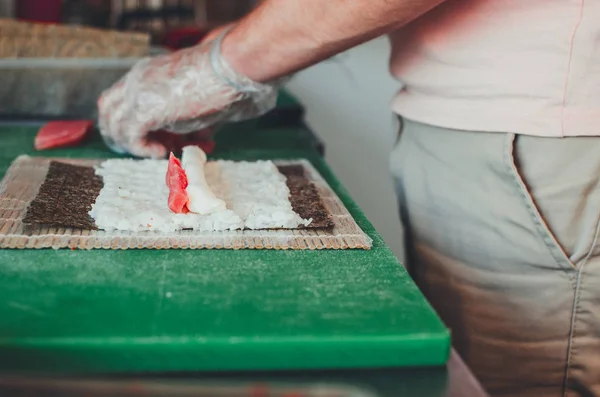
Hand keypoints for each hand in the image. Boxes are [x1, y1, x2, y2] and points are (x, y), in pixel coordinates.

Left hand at [97, 29, 278, 157]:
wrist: (229, 69)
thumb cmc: (222, 81)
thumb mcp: (199, 101)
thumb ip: (191, 118)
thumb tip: (199, 138)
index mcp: (148, 73)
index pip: (123, 99)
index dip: (136, 122)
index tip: (163, 135)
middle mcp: (137, 80)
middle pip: (109, 111)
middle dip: (126, 135)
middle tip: (155, 147)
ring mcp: (137, 94)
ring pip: (113, 125)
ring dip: (136, 144)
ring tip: (164, 150)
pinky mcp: (144, 110)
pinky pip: (129, 136)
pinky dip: (143, 149)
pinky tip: (164, 150)